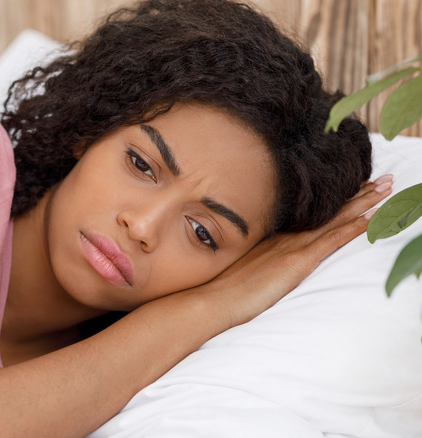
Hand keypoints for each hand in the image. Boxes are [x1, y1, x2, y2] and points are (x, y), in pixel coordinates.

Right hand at [206, 174, 392, 326]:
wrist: (212, 299)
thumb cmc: (220, 289)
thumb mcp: (240, 267)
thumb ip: (255, 259)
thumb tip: (261, 261)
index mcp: (273, 238)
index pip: (312, 215)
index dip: (336, 200)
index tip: (355, 186)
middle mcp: (285, 237)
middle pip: (328, 211)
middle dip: (357, 194)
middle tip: (383, 178)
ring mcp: (291, 248)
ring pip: (335, 219)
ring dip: (363, 203)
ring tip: (387, 187)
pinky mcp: (297, 263)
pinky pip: (331, 240)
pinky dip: (352, 227)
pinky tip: (370, 218)